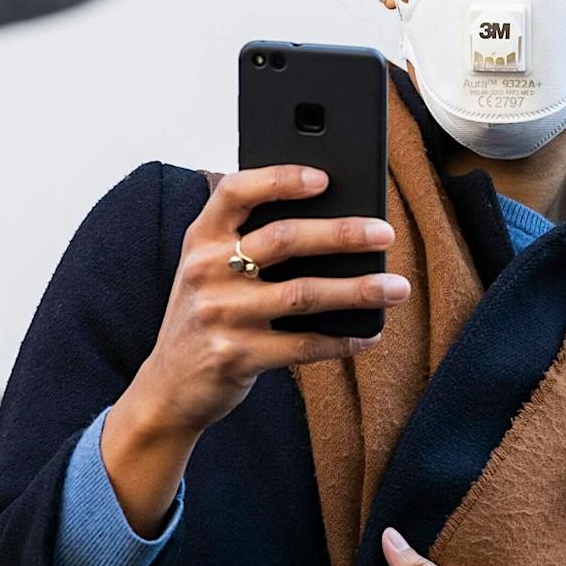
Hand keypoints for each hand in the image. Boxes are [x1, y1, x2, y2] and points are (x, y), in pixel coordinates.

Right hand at [135, 165, 407, 436]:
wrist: (168, 386)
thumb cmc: (207, 312)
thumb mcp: (210, 267)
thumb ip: (249, 238)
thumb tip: (333, 214)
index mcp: (201, 238)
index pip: (236, 191)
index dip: (280, 179)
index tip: (325, 178)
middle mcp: (206, 271)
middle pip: (284, 239)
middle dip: (342, 234)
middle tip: (384, 232)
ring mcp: (220, 316)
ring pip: (303, 294)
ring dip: (358, 290)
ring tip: (397, 287)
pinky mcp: (236, 357)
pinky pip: (301, 346)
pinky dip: (342, 340)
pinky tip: (369, 334)